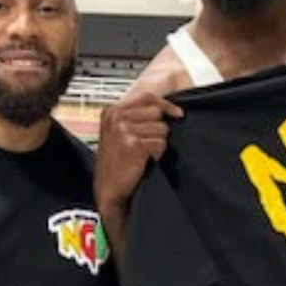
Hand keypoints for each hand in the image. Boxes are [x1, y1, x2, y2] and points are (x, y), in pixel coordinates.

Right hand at [94, 88, 183, 213]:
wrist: (108, 188)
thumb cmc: (115, 162)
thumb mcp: (117, 132)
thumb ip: (134, 116)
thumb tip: (163, 108)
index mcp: (111, 111)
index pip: (147, 97)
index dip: (166, 104)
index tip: (178, 113)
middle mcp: (116, 117)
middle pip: (157, 112)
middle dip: (158, 129)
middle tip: (147, 143)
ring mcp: (124, 130)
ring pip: (162, 129)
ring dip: (158, 143)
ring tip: (143, 154)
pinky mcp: (134, 144)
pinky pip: (161, 143)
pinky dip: (158, 154)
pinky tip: (145, 160)